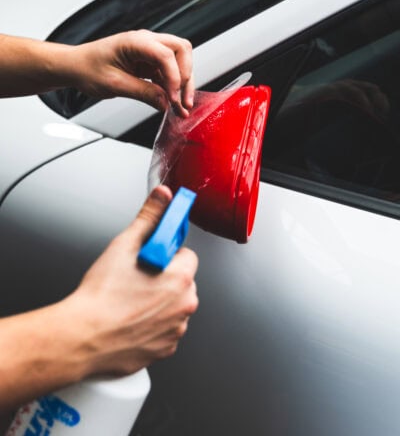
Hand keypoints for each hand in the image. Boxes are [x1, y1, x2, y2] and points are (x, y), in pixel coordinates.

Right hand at [67, 185, 198, 376]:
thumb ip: (149, 217)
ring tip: (131, 300)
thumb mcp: (124, 245)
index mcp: (180, 277)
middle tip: (137, 277)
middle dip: (164, 277)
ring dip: (159, 302)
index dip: (166, 253)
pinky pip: (165, 330)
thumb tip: (162, 197)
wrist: (81, 337)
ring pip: (173, 306)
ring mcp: (176, 329)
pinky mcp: (164, 349)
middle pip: (182, 281)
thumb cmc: (101, 296)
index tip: (152, 255)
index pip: (186, 255)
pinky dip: (152, 325)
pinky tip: (131, 320)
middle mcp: (185, 304)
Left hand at [71, 30, 193, 116]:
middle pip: (181, 50)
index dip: (174, 78)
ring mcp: (149, 50)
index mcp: (135, 41)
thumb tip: (165, 103)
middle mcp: (146, 41)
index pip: (166, 55)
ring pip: (179, 60)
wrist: (75, 67)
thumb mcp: (115, 85)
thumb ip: (143, 93)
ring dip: (183, 82)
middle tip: (183, 100)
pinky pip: (169, 71)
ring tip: (180, 105)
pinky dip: (173, 86)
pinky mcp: (149, 61)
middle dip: (186, 75)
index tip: (174, 99)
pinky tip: (171, 102)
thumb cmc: (87, 68)